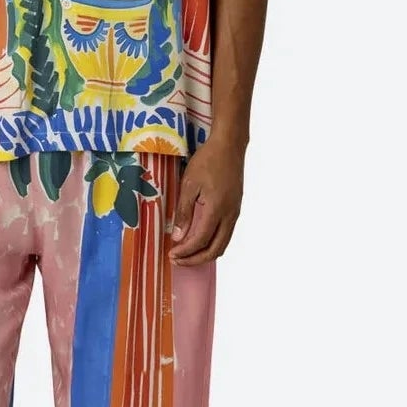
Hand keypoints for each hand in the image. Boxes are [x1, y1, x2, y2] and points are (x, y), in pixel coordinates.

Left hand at [170, 138, 245, 264]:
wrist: (229, 146)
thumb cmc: (207, 161)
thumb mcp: (189, 184)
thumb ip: (184, 212)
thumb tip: (178, 237)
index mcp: (217, 209)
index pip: (200, 240)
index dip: (185, 252)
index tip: (171, 254)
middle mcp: (230, 215)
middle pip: (215, 249)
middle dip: (195, 259)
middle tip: (177, 260)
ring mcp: (235, 213)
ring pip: (223, 244)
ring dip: (205, 253)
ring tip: (187, 253)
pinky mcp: (235, 209)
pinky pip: (226, 234)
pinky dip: (213, 243)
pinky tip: (199, 240)